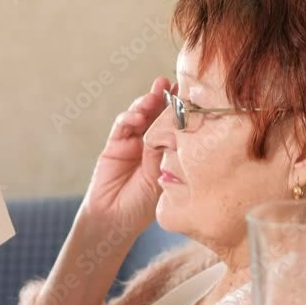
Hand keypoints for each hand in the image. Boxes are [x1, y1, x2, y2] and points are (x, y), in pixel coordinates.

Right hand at [82, 77, 170, 232]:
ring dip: (146, 103)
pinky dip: (129, 118)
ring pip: (139, 115)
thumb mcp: (163, 180)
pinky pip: (122, 127)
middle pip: (156, 113)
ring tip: (154, 95)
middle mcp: (149, 143)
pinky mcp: (114, 145)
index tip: (191, 92)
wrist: (115, 221)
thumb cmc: (143, 207)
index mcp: (165, 151)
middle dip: (163, 96)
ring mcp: (131, 143)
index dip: (180, 108)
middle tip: (172, 83)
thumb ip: (167, 156)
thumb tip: (179, 131)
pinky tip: (138, 116)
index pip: (173, 124)